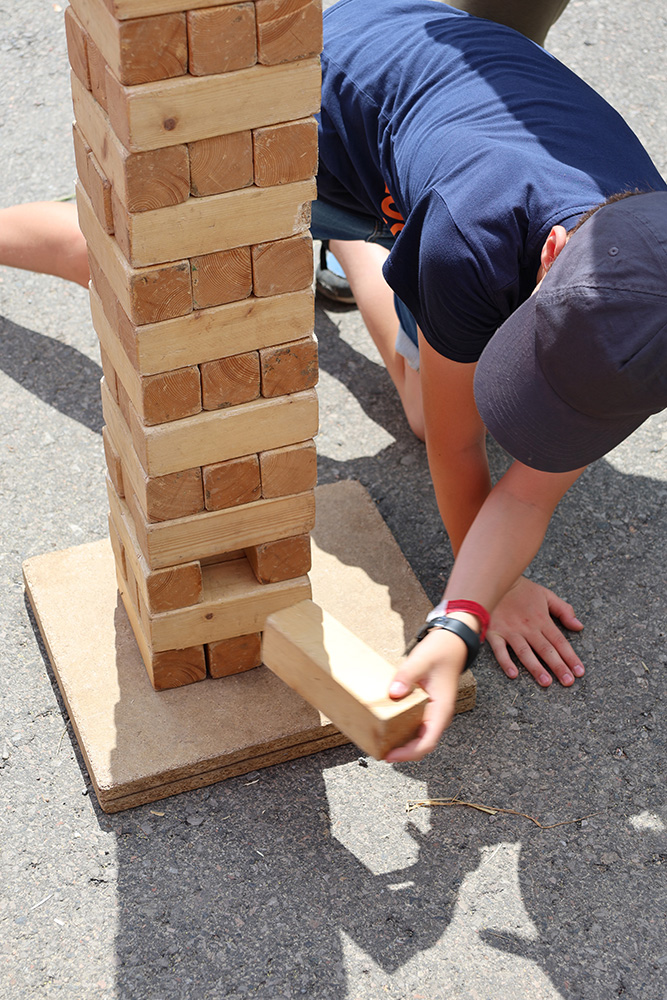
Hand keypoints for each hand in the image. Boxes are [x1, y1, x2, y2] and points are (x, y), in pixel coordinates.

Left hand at [384, 627, 467, 762]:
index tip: (390, 756)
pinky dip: (402, 729)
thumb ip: (406, 676)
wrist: (453, 641)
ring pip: (419, 736)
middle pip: (422, 744)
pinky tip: (387, 724)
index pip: (427, 742)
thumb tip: (394, 693)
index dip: (408, 753)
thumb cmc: (441, 650)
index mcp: (441, 709)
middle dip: (402, 752)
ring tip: (380, 741)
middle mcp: (439, 715)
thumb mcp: (421, 660)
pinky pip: (415, 724)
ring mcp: (433, 711)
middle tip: (379, 750)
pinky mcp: (427, 706)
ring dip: (402, 742)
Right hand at [487, 576, 583, 686]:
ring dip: (536, 668)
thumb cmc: (521, 589)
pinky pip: (500, 650)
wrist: (495, 581)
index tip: (580, 672)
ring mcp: (510, 631)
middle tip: (568, 682)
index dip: (571, 657)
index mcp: (542, 619)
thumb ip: (564, 610)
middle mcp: (528, 627)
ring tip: (546, 682)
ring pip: (525, 652)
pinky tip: (513, 674)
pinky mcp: (495, 633)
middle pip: (546, 650)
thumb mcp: (546, 595)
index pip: (559, 641)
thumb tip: (579, 626)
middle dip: (558, 666)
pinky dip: (506, 662)